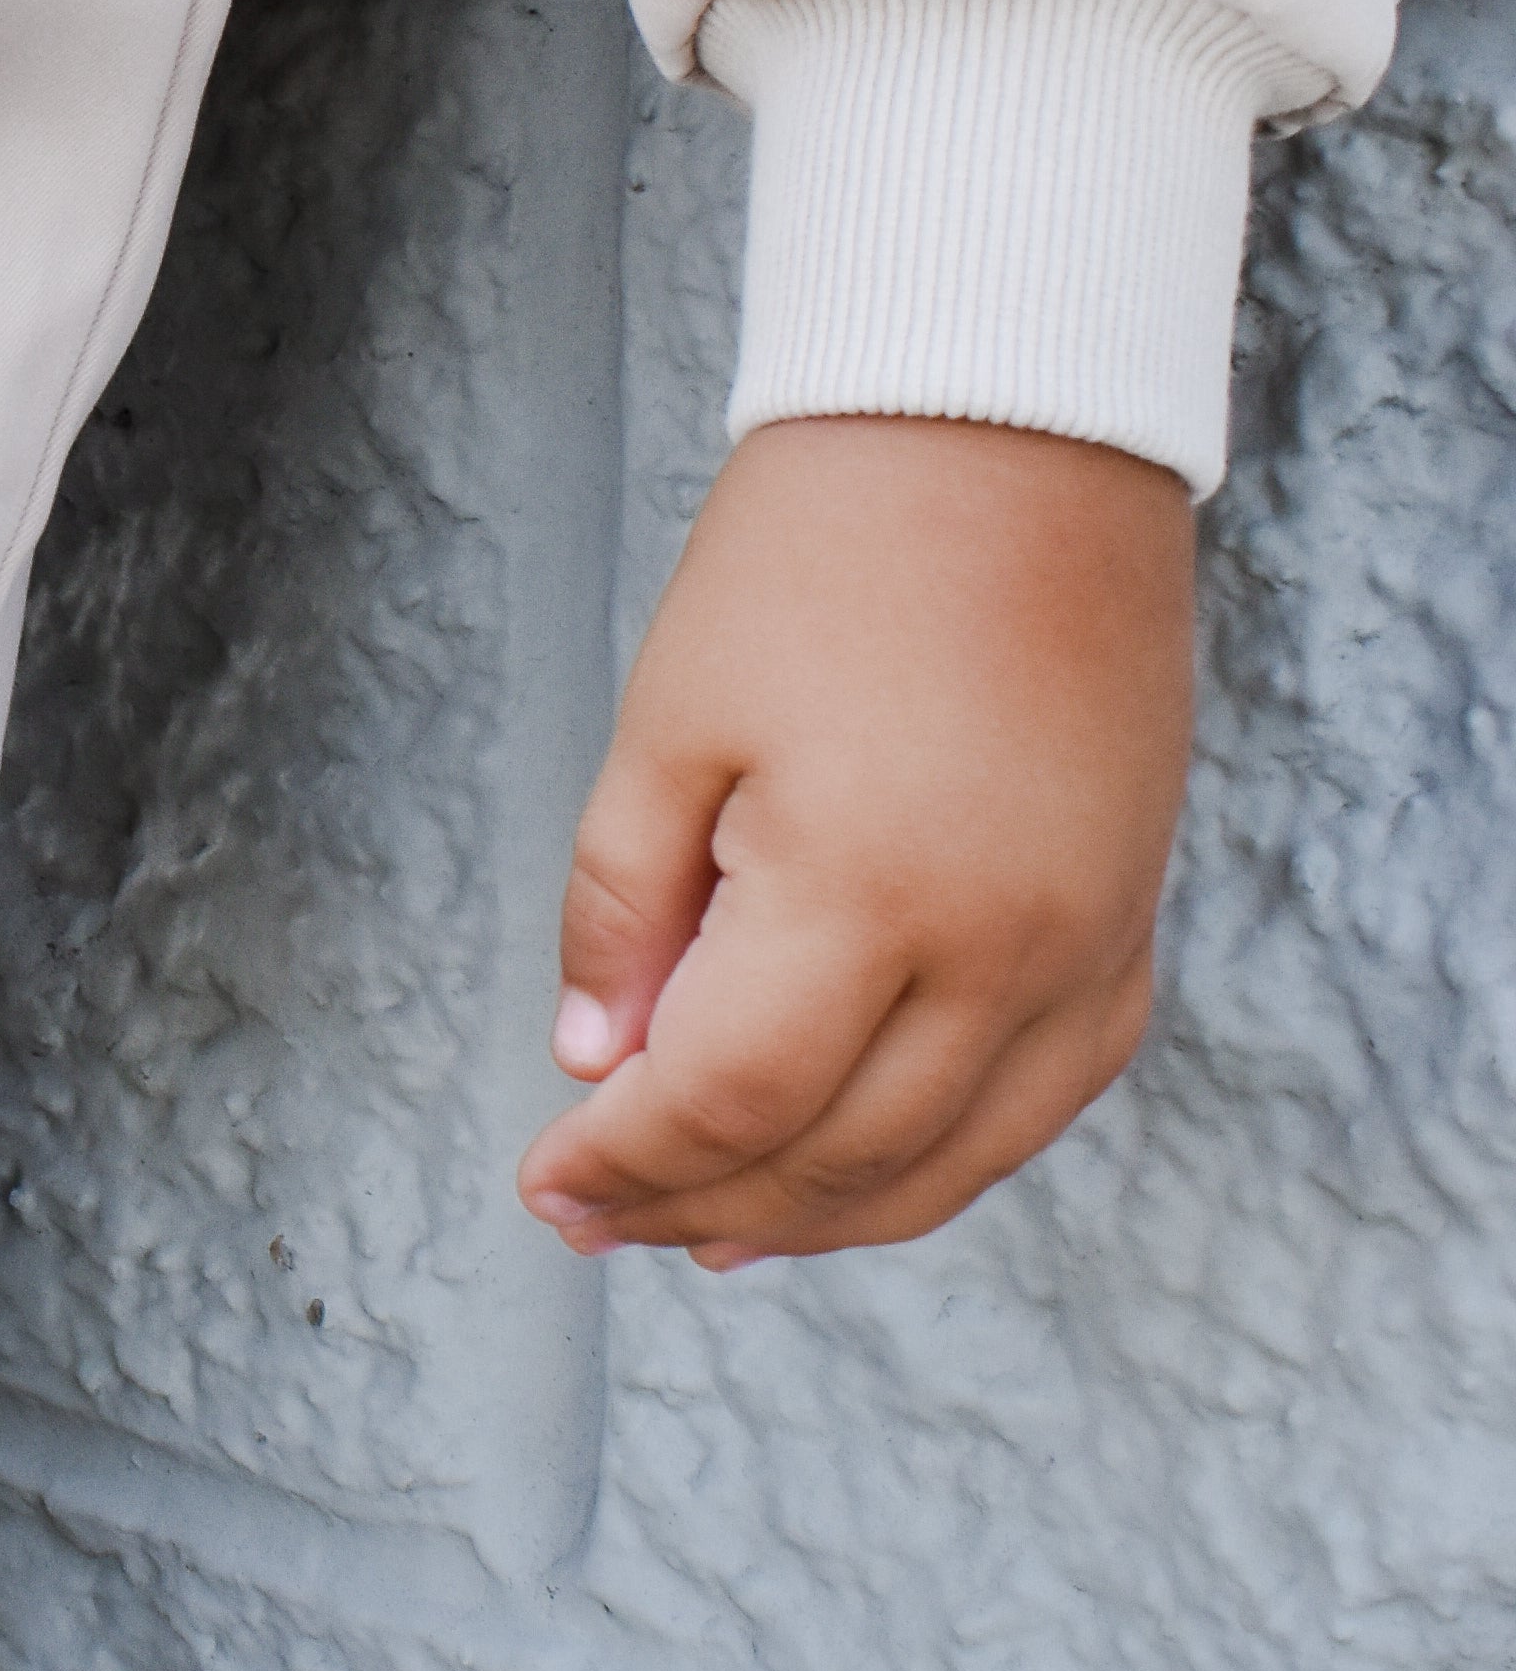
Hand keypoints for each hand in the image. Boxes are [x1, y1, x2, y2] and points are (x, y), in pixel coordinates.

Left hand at [522, 416, 1192, 1269]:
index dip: (624, 1162)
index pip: (728, 1101)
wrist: (1002, 437)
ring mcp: (1085, 944)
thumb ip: (624, 908)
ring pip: (952, 1157)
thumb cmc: (812, 559)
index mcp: (865, 892)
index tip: (542, 1179)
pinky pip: (1046, 1097)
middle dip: (698, 1202)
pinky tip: (864, 1171)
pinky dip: (949, 1156)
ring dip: (823, 1217)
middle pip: (838, 1155)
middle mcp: (1000, 948)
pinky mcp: (1130, 921)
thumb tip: (596, 1063)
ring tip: (708, 1233)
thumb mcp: (668, 725)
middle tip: (592, 1217)